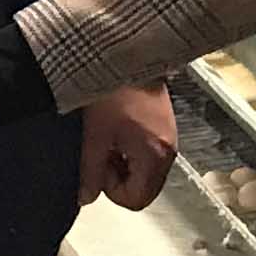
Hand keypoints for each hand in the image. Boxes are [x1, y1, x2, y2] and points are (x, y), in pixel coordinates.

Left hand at [80, 84, 176, 210]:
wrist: (129, 55)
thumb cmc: (114, 88)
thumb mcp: (94, 135)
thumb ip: (90, 171)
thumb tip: (86, 197)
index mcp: (154, 156)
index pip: (136, 200)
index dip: (112, 191)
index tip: (99, 168)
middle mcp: (168, 151)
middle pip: (145, 189)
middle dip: (121, 180)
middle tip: (103, 155)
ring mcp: (169, 139)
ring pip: (146, 173)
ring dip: (126, 165)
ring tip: (110, 140)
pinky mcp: (165, 128)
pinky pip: (151, 155)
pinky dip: (133, 152)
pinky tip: (119, 131)